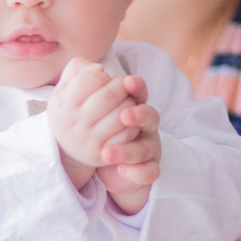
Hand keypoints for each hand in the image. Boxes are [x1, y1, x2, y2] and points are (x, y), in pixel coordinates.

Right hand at [47, 60, 143, 186]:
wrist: (65, 148)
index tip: (102, 78)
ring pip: (122, 115)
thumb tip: (100, 69)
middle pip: (110, 96)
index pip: (91, 80)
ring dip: (130, 103)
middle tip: (122, 85)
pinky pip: (127, 135)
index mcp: (64, 104)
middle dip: (121, 86)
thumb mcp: (63, 88)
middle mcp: (75, 123)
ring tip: (126, 100)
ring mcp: (89, 140)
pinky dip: (132, 124)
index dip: (102, 75)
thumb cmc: (69, 110)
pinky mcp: (102, 154)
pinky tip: (127, 120)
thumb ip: (77, 68)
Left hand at [95, 91, 160, 213]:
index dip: (136, 87)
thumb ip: (89, 82)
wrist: (107, 162)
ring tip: (107, 153)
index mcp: (133, 106)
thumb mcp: (90, 106)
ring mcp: (148, 148)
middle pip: (150, 116)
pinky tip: (122, 170)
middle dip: (139, 115)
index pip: (138, 92)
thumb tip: (95, 69)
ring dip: (128, 150)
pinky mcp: (148, 169)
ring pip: (146, 147)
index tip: (127, 81)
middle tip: (124, 115)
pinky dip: (137, 171)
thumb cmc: (99, 127)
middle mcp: (145, 126)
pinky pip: (148, 172)